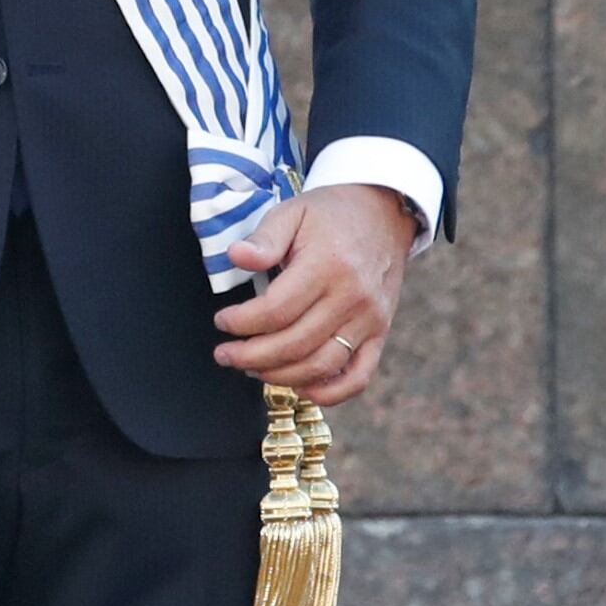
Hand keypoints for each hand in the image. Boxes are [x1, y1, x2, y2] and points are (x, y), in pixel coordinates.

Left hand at [214, 183, 417, 406]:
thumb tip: (236, 257)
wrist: (383, 212)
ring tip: (252, 368)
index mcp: (328, 265)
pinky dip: (330, 393)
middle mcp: (352, 297)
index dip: (242, 323)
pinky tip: (300, 388)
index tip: (222, 322)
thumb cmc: (330, 215)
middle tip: (226, 354)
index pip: (276, 310)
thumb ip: (265, 238)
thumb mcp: (293, 212)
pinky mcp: (380, 333)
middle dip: (251, 356)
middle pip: (295, 344)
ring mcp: (369, 319)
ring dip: (280, 376)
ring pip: (321, 365)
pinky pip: (358, 376)